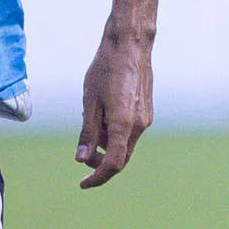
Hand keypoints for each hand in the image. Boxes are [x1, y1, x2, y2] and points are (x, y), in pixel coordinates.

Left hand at [75, 24, 153, 187]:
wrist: (130, 44)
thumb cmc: (107, 68)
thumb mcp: (90, 101)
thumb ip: (88, 132)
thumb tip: (81, 159)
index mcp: (124, 124)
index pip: (113, 164)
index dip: (98, 177)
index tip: (83, 183)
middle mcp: (139, 125)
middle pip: (121, 157)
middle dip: (100, 161)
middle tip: (82, 154)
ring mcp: (146, 118)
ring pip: (125, 144)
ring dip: (107, 144)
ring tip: (92, 121)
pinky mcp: (146, 111)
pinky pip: (130, 132)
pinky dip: (115, 133)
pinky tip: (104, 113)